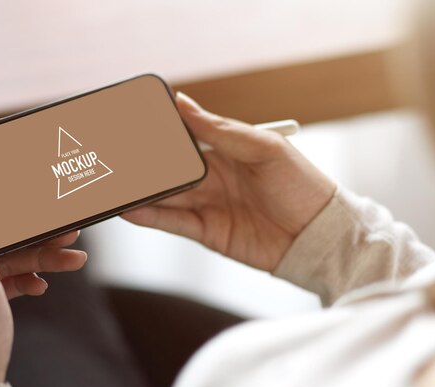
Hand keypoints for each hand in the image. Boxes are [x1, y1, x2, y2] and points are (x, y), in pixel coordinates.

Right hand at [121, 92, 335, 271]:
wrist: (319, 236)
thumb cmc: (302, 185)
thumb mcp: (265, 147)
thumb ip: (221, 129)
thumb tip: (183, 103)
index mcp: (226, 152)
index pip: (184, 140)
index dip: (160, 135)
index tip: (134, 126)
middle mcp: (212, 178)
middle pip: (169, 169)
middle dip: (144, 165)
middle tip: (116, 159)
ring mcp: (207, 205)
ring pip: (165, 195)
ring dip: (141, 191)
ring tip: (115, 184)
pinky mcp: (206, 232)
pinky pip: (173, 222)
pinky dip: (150, 216)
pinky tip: (131, 208)